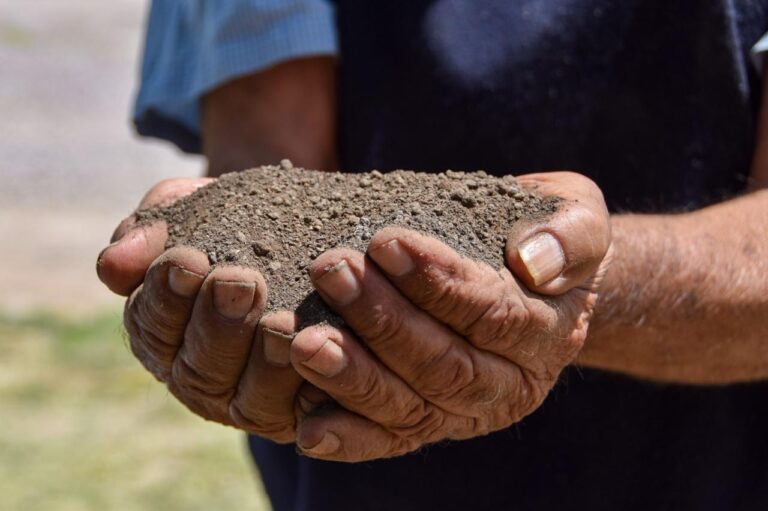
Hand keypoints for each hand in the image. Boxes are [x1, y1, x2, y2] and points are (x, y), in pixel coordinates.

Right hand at [96, 178, 314, 442]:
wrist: (307, 229)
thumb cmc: (237, 219)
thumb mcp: (194, 209)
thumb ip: (152, 229)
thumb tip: (113, 264)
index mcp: (164, 333)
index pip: (153, 324)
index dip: (167, 296)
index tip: (188, 260)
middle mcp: (200, 377)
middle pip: (198, 369)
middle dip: (218, 325)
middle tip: (241, 282)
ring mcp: (250, 400)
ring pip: (249, 400)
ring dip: (265, 362)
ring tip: (281, 320)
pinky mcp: (301, 412)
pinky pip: (305, 412)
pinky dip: (313, 386)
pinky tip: (325, 349)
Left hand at [286, 172, 611, 461]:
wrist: (532, 278)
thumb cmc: (544, 237)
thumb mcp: (575, 216)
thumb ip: (570, 236)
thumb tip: (534, 262)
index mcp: (546, 336)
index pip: (491, 313)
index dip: (438, 283)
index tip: (386, 242)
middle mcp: (509, 387)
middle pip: (444, 365)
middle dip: (383, 321)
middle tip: (331, 271)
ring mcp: (466, 415)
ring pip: (411, 407)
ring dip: (355, 376)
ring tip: (305, 341)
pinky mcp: (429, 425)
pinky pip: (390, 439)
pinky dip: (350, 438)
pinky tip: (307, 428)